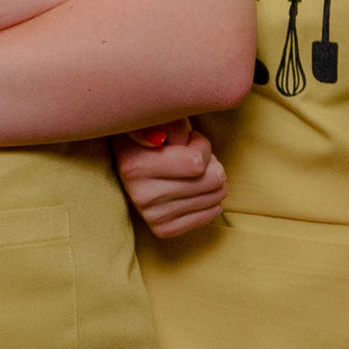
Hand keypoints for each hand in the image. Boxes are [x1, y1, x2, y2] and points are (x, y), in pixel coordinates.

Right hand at [114, 118, 226, 241]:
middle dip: (210, 162)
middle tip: (194, 156)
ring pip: (215, 197)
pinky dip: (210, 198)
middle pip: (212, 180)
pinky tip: (195, 189)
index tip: (187, 141)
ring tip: (192, 171)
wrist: (134, 162)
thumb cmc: (154, 134)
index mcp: (134, 163)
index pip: (198, 162)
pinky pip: (211, 214)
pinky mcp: (163, 229)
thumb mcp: (159, 118)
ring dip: (210, 178)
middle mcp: (139, 194)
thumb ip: (170, 122)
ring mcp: (151, 216)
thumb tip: (180, 140)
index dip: (200, 145)